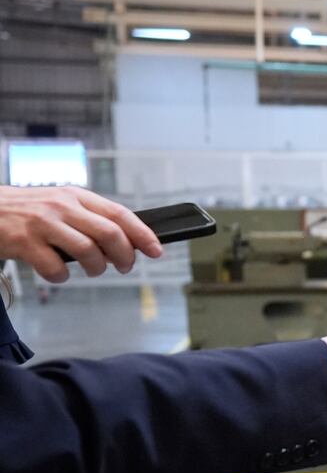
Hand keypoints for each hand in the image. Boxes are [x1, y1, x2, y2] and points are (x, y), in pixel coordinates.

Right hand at [0, 185, 161, 282]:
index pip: (119, 214)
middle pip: (110, 233)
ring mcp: (42, 224)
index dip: (143, 234)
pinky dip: (62, 277)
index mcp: (75, 196)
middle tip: (126, 267)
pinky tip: (57, 273)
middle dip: (126, 256)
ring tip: (93, 270)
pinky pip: (55, 268)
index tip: (156, 250)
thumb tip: (123, 244)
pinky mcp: (24, 242)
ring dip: (97, 268)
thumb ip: (89, 219)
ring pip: (88, 251)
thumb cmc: (25, 211)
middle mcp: (61, 206)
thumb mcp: (59, 204)